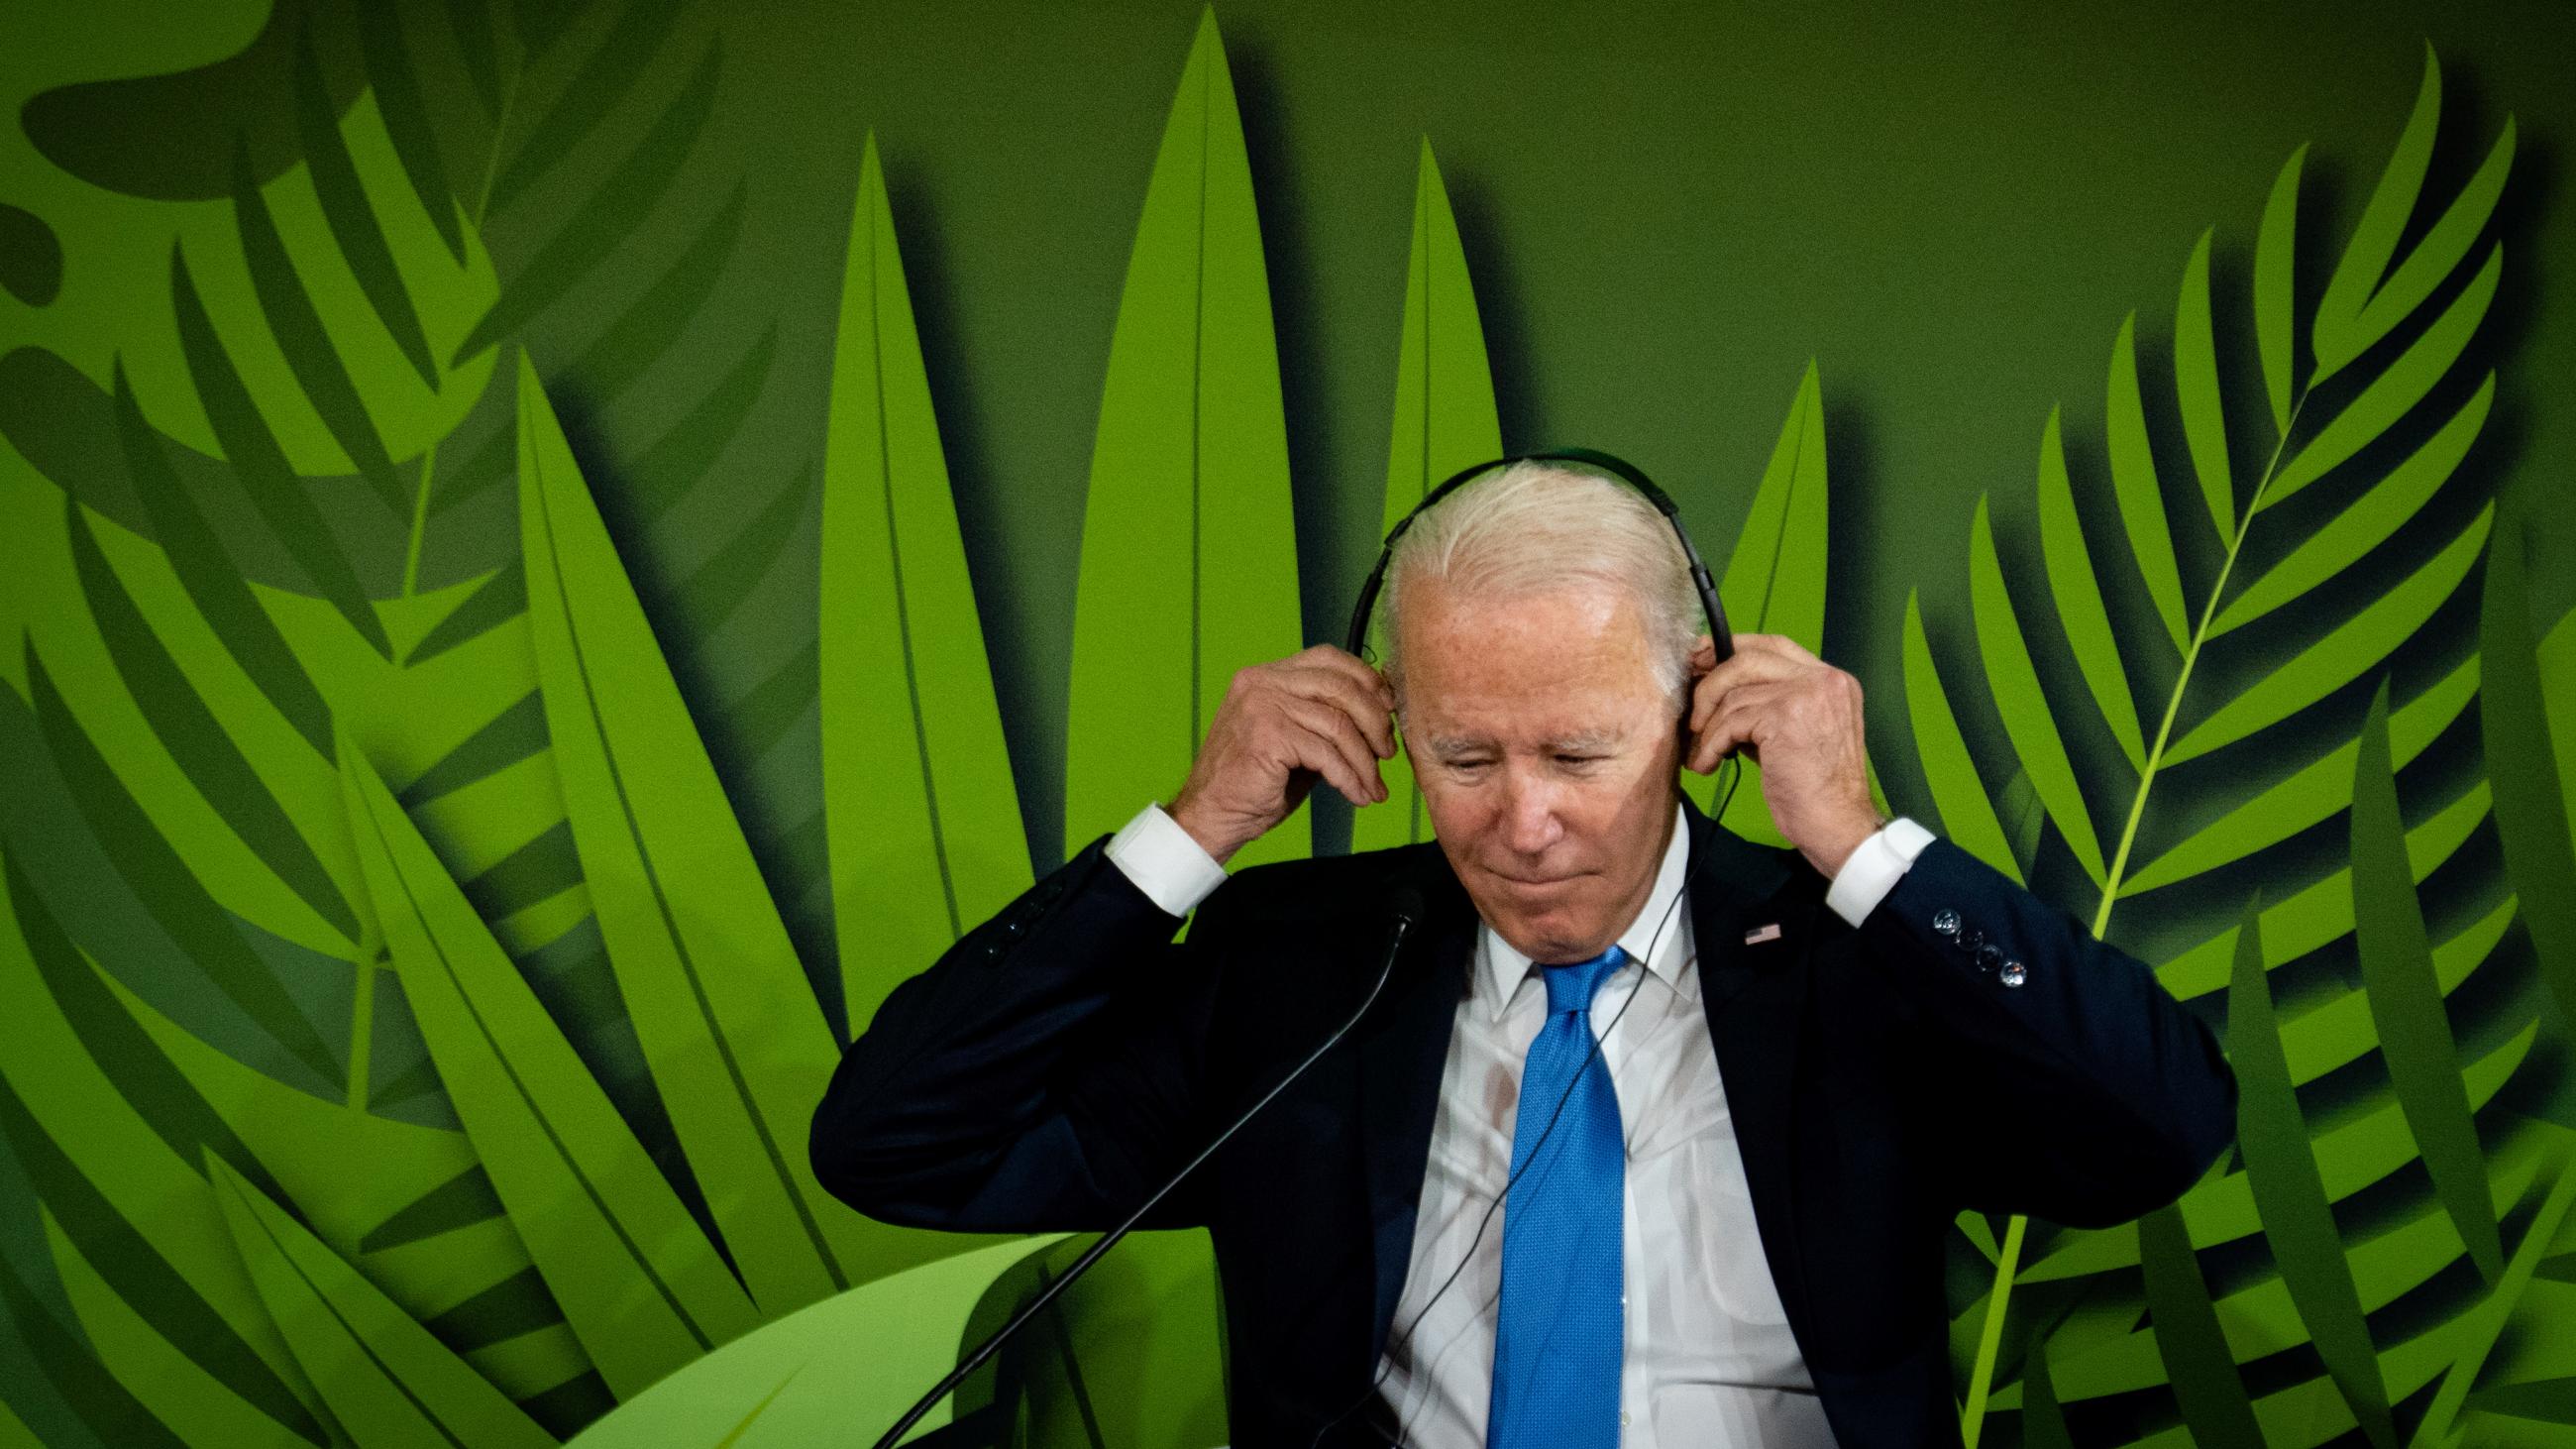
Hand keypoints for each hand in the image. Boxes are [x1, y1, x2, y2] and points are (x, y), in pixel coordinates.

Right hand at [1168, 645, 1398, 864]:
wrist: (1213, 816)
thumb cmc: (1252, 782)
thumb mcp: (1293, 739)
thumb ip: (1324, 719)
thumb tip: (1377, 713)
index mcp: (1266, 676)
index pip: (1327, 658)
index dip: (1366, 679)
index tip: (1387, 707)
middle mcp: (1261, 683)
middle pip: (1340, 686)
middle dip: (1374, 721)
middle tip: (1387, 752)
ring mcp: (1262, 706)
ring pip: (1338, 724)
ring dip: (1365, 760)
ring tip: (1373, 784)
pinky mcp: (1268, 736)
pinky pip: (1326, 754)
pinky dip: (1349, 778)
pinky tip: (1356, 794)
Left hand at [1683, 632, 1883, 876]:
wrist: (1838, 825)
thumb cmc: (1815, 789)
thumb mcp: (1797, 734)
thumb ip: (1768, 706)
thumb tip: (1717, 694)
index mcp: (1832, 680)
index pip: (1774, 645)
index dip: (1731, 648)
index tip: (1701, 662)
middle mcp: (1824, 680)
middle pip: (1747, 658)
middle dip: (1710, 684)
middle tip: (1690, 712)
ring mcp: (1807, 695)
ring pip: (1733, 694)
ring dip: (1708, 727)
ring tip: (1701, 753)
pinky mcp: (1785, 717)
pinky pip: (1730, 721)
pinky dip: (1711, 744)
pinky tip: (1708, 764)